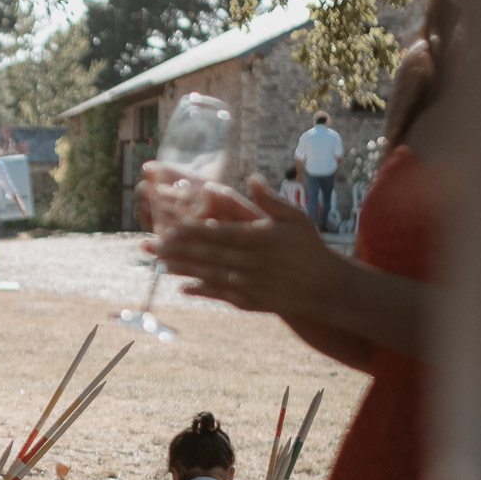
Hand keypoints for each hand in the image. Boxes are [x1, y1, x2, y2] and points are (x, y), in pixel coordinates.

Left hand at [146, 177, 347, 318]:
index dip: (192, 231)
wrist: (326, 287)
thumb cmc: (309, 248)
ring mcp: (250, 284)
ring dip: (184, 270)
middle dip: (179, 250)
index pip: (218, 233)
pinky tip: (183, 288)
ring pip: (210, 276)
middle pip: (208, 254)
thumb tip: (251, 178)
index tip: (171, 226)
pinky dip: (202, 291)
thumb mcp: (294, 218)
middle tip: (154, 245)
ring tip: (160, 264)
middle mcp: (251, 262)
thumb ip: (270, 200)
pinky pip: (221, 296)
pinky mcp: (251, 301)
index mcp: (259, 238)